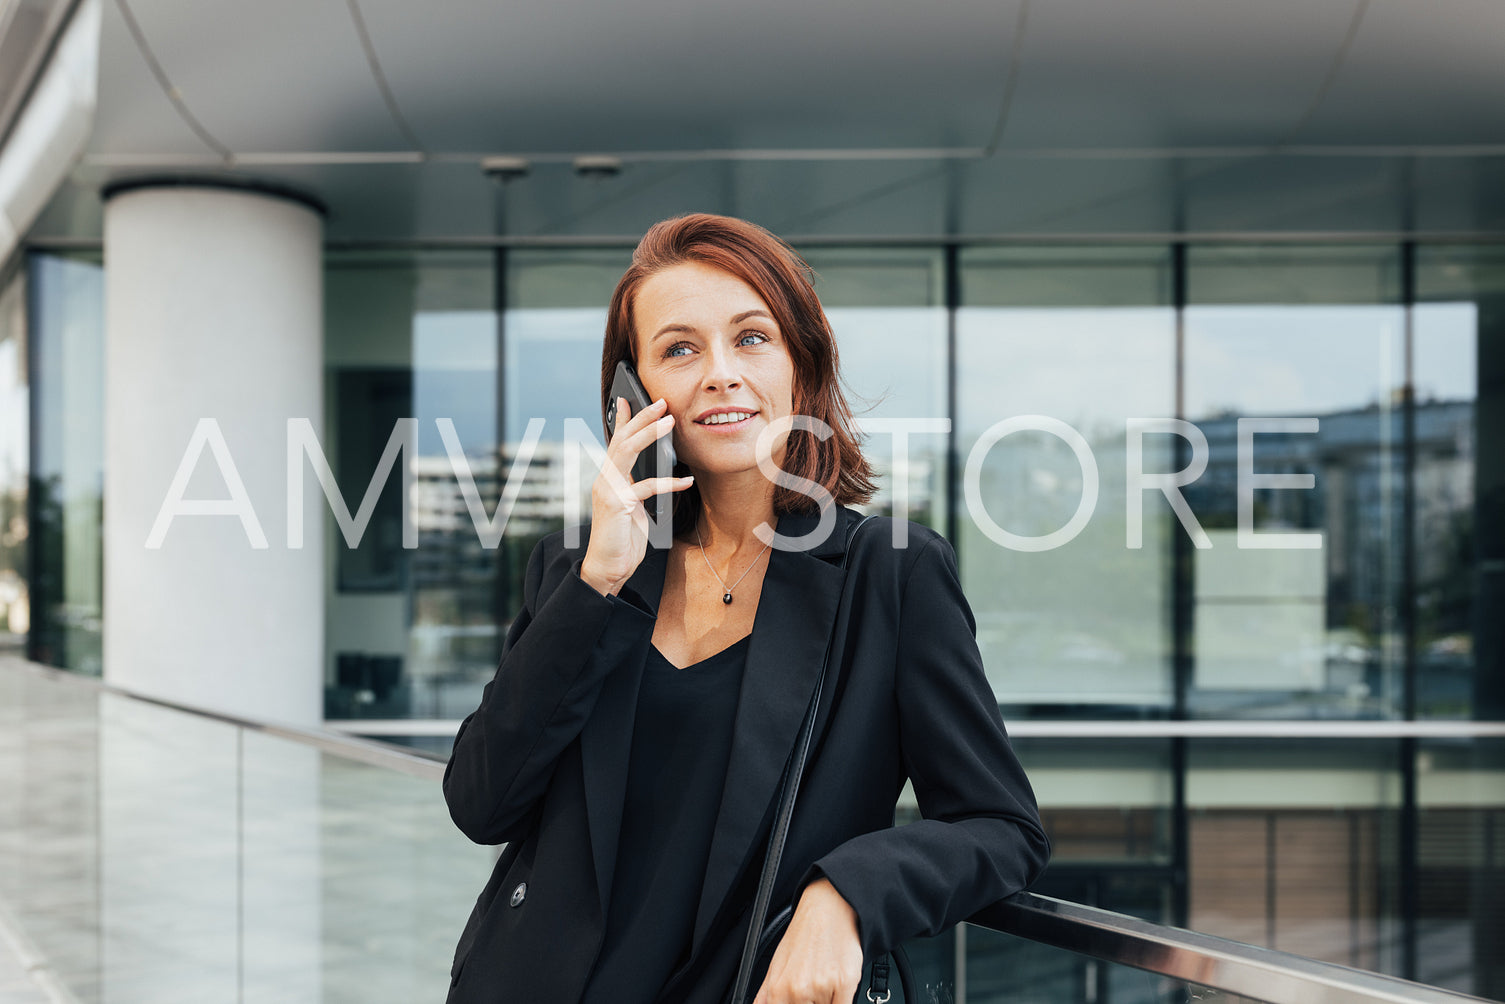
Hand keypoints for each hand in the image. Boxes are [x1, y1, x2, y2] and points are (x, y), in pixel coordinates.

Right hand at [579, 395, 693, 595]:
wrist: (607, 567)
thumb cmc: (622, 539)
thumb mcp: (632, 507)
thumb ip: (638, 488)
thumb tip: (657, 471)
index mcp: (608, 478)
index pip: (615, 442)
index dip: (621, 419)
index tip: (628, 398)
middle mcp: (605, 479)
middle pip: (622, 440)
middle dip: (641, 418)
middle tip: (661, 402)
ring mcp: (609, 490)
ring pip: (628, 452)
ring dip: (649, 434)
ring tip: (669, 422)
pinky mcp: (618, 505)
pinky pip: (645, 487)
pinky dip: (668, 483)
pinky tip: (685, 481)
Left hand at [752, 879, 863, 1003]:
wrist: (827, 908)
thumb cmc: (803, 936)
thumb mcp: (775, 966)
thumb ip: (766, 997)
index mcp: (777, 990)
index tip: (800, 1000)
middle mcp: (798, 990)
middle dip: (812, 1003)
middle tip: (813, 985)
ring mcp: (821, 987)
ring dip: (827, 1000)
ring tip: (824, 979)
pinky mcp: (844, 983)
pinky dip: (841, 999)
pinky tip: (836, 982)